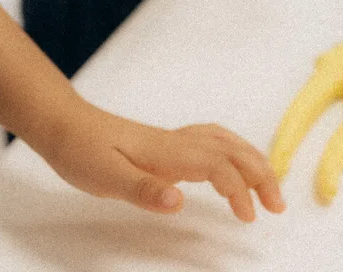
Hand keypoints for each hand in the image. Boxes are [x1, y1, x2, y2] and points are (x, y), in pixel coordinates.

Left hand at [33, 102, 284, 221]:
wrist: (64, 125)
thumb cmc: (82, 151)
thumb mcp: (105, 177)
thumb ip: (143, 190)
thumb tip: (179, 201)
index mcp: (167, 152)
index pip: (218, 167)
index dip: (239, 190)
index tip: (249, 217)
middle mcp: (177, 142)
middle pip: (232, 150)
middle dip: (261, 174)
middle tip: (278, 205)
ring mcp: (173, 140)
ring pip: (225, 142)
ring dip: (252, 160)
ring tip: (269, 185)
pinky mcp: (166, 143)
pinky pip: (212, 141)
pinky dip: (234, 150)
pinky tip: (233, 164)